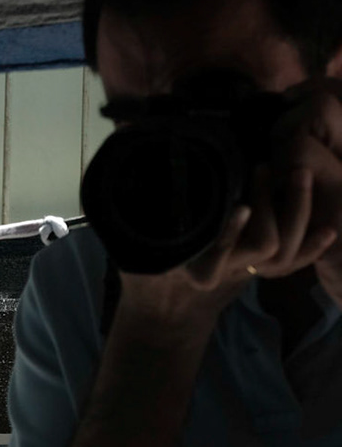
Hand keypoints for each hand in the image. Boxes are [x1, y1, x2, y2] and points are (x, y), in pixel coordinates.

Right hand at [119, 160, 336, 328]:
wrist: (170, 306)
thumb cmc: (151, 263)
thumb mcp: (135, 237)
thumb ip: (132, 199)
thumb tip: (125, 140)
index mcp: (196, 270)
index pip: (217, 255)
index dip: (231, 233)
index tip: (241, 207)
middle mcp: (228, 271)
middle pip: (265, 244)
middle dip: (271, 205)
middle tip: (263, 168)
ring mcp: (250, 270)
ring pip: (284, 247)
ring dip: (295, 209)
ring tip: (294, 173)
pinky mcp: (265, 267)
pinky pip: (296, 260)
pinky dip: (313, 244)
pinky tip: (329, 226)